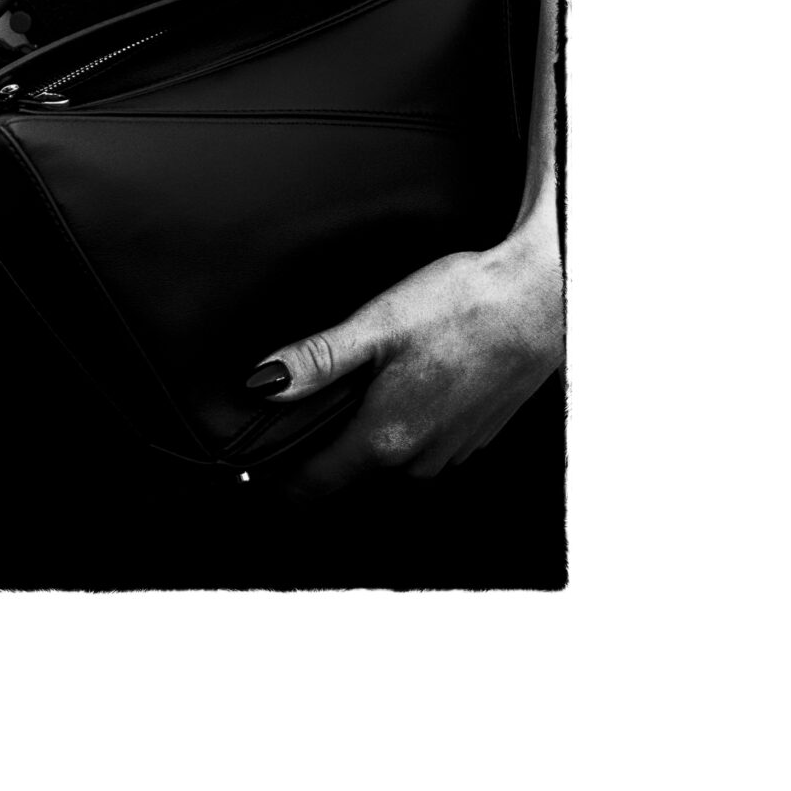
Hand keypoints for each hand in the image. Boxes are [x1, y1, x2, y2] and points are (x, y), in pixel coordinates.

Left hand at [245, 229, 563, 497]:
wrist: (537, 304)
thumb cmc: (462, 308)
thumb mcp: (375, 325)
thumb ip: (317, 360)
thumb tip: (264, 382)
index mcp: (386, 437)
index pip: (314, 485)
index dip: (278, 477)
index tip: (254, 462)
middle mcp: (418, 460)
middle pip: (347, 474)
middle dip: (319, 449)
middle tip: (300, 408)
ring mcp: (449, 453)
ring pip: (386, 461)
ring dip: (363, 436)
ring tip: (353, 389)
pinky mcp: (472, 439)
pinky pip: (421, 447)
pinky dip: (402, 425)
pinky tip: (405, 383)